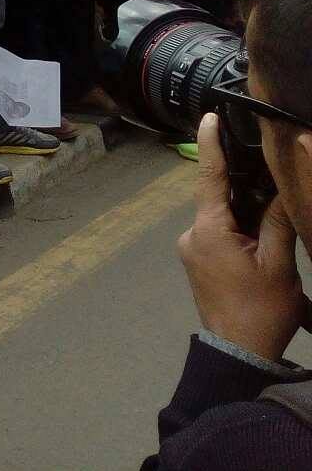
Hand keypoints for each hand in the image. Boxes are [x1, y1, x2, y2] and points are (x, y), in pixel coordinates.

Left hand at [179, 112, 306, 361]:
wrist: (239, 352)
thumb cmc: (260, 310)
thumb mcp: (278, 265)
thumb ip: (276, 223)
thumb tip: (279, 190)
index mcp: (209, 230)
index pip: (209, 178)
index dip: (211, 146)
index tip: (209, 117)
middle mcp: (192, 234)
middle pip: (217, 197)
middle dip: (242, 186)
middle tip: (266, 169)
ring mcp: (191, 248)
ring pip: (220, 216)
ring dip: (243, 212)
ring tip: (269, 211)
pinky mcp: (197, 260)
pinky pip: (217, 232)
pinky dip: (237, 227)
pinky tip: (260, 235)